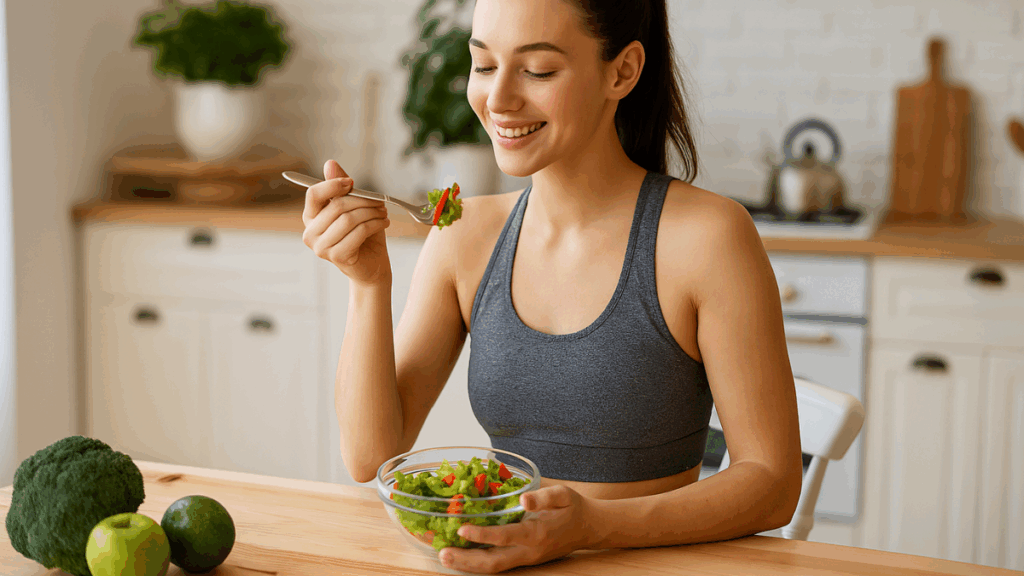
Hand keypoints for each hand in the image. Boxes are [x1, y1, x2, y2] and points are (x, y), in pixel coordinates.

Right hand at [302, 160, 390, 285]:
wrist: (372, 266)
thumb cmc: (362, 235)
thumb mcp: (354, 207)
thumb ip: (341, 187)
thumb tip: (330, 163)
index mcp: (311, 217)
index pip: (314, 194)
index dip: (333, 185)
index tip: (352, 183)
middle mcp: (311, 233)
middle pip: (337, 205)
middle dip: (363, 200)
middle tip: (380, 201)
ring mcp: (321, 247)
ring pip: (349, 219)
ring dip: (371, 212)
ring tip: (383, 213)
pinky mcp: (336, 256)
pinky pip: (358, 232)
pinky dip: (374, 224)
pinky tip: (383, 223)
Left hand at [439, 485, 597, 573]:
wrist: (589, 529)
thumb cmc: (573, 507)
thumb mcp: (563, 495)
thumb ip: (544, 497)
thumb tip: (523, 498)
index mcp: (537, 534)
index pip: (506, 537)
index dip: (483, 535)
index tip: (461, 529)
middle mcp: (529, 552)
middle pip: (494, 563)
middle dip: (466, 560)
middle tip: (442, 553)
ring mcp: (525, 559)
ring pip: (493, 568)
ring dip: (467, 565)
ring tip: (444, 558)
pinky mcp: (522, 560)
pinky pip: (497, 565)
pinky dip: (476, 563)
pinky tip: (459, 556)